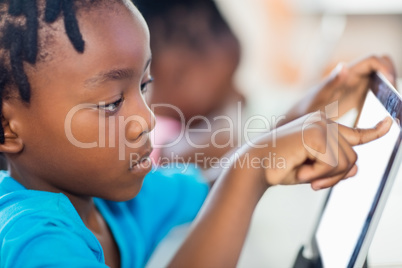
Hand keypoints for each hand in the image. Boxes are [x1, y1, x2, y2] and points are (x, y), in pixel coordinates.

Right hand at [257, 112, 391, 189]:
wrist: (254, 166)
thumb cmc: (278, 166)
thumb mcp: (311, 169)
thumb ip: (333, 167)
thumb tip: (357, 170)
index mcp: (319, 127)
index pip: (353, 132)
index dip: (374, 131)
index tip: (389, 124)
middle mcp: (322, 122)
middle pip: (352, 156)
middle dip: (335, 176)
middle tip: (312, 183)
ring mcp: (320, 126)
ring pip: (347, 162)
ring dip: (325, 177)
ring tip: (303, 175)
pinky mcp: (316, 134)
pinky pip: (334, 164)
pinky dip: (318, 174)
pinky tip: (300, 170)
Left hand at [287, 55, 395, 122]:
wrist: (300, 118)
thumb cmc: (306, 108)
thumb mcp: (318, 97)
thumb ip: (331, 82)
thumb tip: (344, 67)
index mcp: (345, 73)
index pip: (372, 60)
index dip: (385, 68)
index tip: (389, 83)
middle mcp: (352, 76)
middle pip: (380, 64)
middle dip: (391, 73)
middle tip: (394, 93)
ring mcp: (355, 85)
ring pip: (380, 76)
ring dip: (389, 84)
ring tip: (393, 101)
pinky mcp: (357, 95)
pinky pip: (376, 89)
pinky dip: (385, 94)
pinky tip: (386, 109)